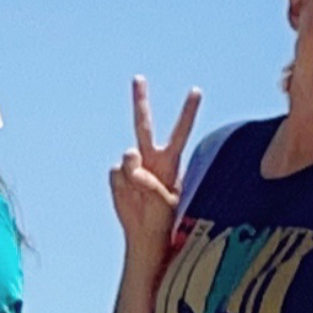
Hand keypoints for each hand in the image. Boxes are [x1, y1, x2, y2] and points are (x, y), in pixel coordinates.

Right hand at [110, 77, 201, 252]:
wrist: (143, 234)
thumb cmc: (163, 219)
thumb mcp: (164, 202)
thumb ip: (148, 179)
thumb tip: (128, 157)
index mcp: (169, 161)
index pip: (180, 132)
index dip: (187, 112)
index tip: (196, 90)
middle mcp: (151, 158)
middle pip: (143, 125)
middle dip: (140, 101)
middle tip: (138, 78)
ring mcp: (132, 166)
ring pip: (127, 157)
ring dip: (133, 175)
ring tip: (140, 195)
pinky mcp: (116, 175)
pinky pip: (116, 174)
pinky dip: (121, 186)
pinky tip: (129, 198)